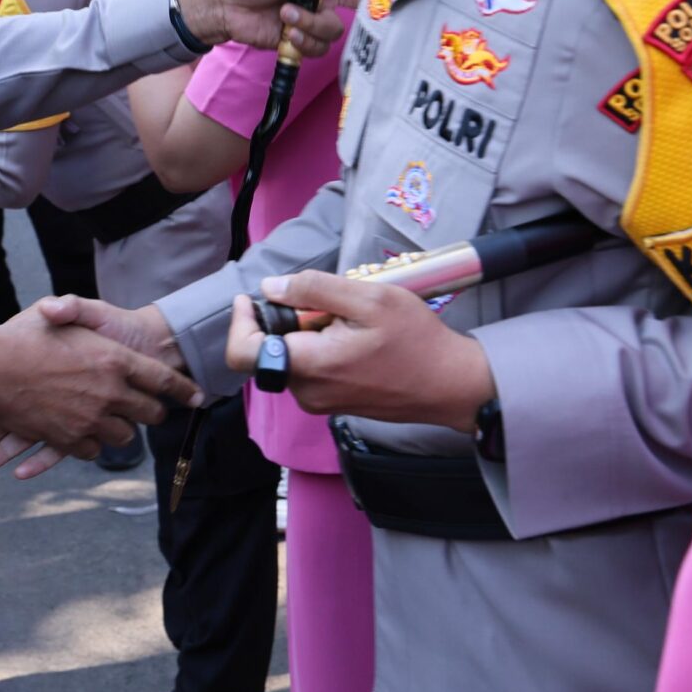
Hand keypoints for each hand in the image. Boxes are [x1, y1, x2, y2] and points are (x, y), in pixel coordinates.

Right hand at [0, 305, 194, 467]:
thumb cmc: (20, 336)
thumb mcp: (55, 311)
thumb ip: (75, 307)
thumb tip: (81, 308)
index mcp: (114, 360)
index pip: (163, 380)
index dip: (184, 390)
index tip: (198, 397)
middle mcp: (109, 393)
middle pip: (150, 414)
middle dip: (154, 412)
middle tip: (153, 410)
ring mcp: (90, 420)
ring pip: (124, 437)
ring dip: (122, 430)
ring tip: (115, 421)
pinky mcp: (68, 439)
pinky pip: (92, 450)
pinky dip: (92, 444)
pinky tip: (87, 433)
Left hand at [171, 0, 362, 57]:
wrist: (222, 5)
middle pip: (359, 0)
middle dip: (363, 4)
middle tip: (358, 3)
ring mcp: (314, 15)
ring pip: (336, 27)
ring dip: (313, 22)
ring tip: (288, 13)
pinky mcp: (302, 38)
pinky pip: (320, 46)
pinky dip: (305, 40)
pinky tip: (288, 31)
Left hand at [223, 277, 491, 430]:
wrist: (451, 385)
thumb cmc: (417, 341)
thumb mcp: (370, 298)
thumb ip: (315, 289)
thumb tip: (271, 287)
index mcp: (310, 367)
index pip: (243, 353)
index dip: (240, 321)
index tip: (252, 298)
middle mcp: (307, 392)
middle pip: (272, 348)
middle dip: (291, 319)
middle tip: (333, 305)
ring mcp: (320, 401)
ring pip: (293, 356)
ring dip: (311, 332)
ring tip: (353, 321)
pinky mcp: (333, 403)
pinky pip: (312, 368)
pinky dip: (324, 346)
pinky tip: (359, 337)